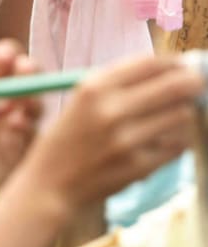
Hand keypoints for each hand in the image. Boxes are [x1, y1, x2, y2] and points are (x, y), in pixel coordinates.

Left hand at [0, 40, 41, 216]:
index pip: (5, 61)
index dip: (9, 56)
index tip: (7, 56)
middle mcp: (4, 103)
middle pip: (28, 79)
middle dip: (30, 72)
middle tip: (26, 69)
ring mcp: (15, 128)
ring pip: (36, 106)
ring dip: (31, 100)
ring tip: (17, 106)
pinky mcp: (21, 154)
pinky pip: (34, 139)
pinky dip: (28, 130)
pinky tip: (14, 129)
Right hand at [19, 56, 203, 217]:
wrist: (53, 183)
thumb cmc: (71, 136)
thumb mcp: (82, 100)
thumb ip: (122, 83)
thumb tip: (175, 69)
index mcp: (93, 87)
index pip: (149, 64)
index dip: (173, 62)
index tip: (183, 65)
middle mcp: (110, 110)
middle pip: (174, 86)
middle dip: (193, 82)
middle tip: (196, 84)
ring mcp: (126, 140)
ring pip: (182, 116)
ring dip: (183, 113)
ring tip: (173, 115)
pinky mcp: (140, 166)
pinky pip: (178, 144)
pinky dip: (177, 139)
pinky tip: (163, 139)